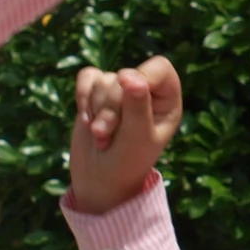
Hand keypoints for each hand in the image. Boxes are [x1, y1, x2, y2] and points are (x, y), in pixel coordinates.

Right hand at [67, 57, 183, 216]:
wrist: (98, 181)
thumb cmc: (126, 163)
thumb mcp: (137, 138)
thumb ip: (137, 106)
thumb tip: (130, 76)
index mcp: (167, 101)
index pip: (159, 68)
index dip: (141, 77)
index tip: (126, 90)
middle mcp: (146, 92)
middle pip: (124, 76)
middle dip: (110, 107)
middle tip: (106, 135)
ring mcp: (120, 91)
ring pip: (103, 80)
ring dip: (96, 110)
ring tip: (101, 137)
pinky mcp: (97, 93)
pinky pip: (86, 78)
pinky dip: (82, 98)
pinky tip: (86, 119)